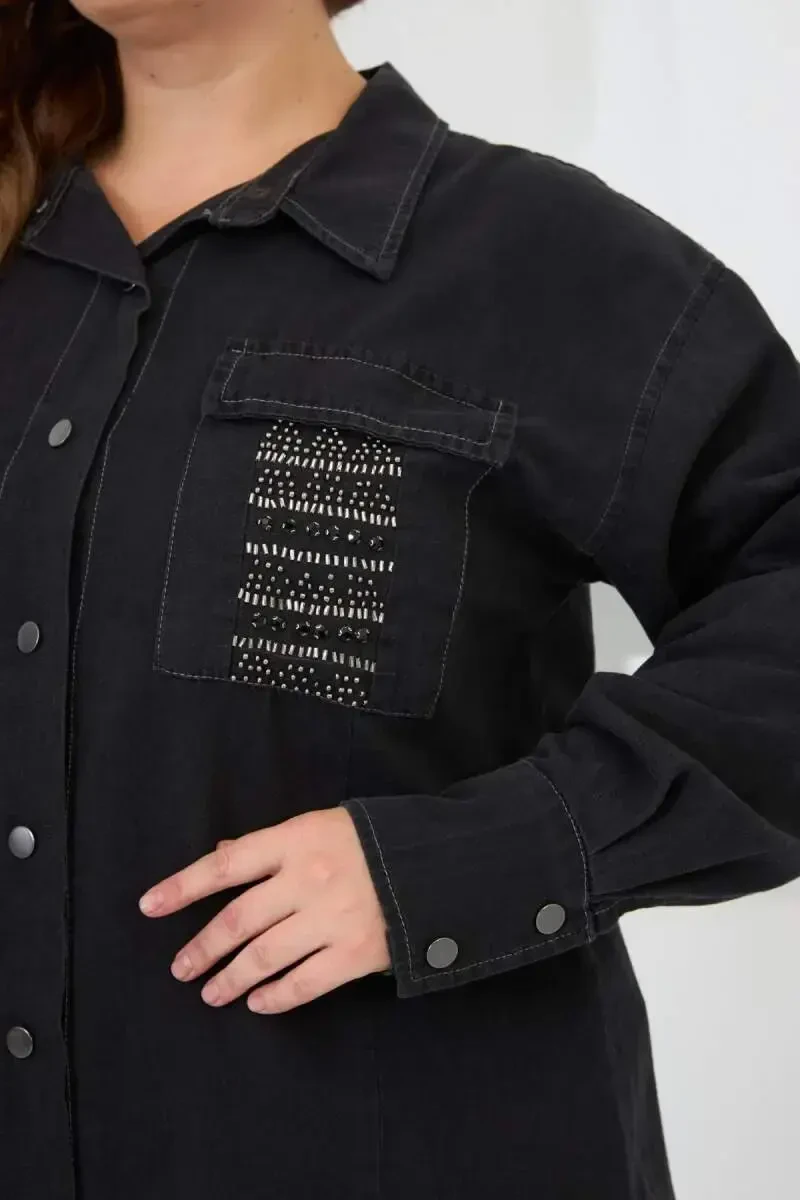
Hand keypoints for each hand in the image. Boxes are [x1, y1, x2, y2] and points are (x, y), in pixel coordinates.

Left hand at [138, 807, 391, 1012]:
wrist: (441, 864)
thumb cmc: (377, 840)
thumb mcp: (325, 826)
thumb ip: (274, 845)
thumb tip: (222, 854)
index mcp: (297, 839)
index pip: (226, 865)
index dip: (183, 886)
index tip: (149, 906)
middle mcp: (308, 879)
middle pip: (238, 920)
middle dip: (203, 948)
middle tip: (182, 969)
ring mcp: (332, 918)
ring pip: (264, 957)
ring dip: (231, 978)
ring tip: (212, 993)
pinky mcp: (356, 954)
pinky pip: (304, 984)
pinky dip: (276, 997)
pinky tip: (258, 1003)